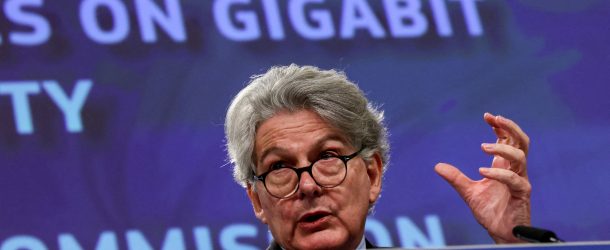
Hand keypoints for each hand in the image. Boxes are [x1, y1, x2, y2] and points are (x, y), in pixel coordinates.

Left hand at [435, 113, 530, 242]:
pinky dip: (498, 173)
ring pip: (520, 157)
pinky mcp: (522, 194)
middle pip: (521, 142)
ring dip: (502, 149)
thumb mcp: (469, 192)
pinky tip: (482, 172)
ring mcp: (520, 181)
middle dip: (510, 127)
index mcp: (504, 166)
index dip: (501, 127)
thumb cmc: (491, 211)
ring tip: (483, 147)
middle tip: (495, 119)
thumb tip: (437, 166)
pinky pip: (514, 180)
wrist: (501, 232)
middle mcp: (515, 171)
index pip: (508, 140)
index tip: (487, 116)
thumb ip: (456, 178)